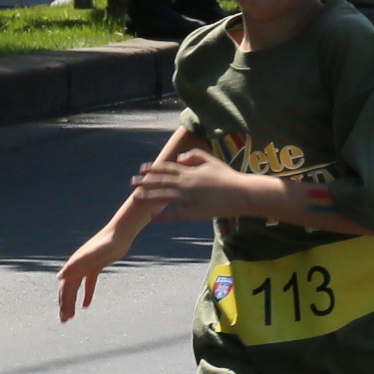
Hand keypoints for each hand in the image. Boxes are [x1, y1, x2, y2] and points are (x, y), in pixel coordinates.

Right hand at [57, 224, 135, 319]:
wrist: (121, 233)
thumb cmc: (107, 243)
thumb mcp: (91, 256)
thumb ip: (75, 265)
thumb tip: (59, 278)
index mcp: (74, 265)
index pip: (66, 287)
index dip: (64, 301)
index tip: (65, 316)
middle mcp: (77, 266)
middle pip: (68, 289)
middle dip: (65, 304)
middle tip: (64, 320)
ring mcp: (86, 266)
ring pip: (76, 287)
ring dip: (73, 301)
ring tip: (71, 315)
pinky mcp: (96, 266)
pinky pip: (88, 283)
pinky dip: (87, 294)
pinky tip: (86, 305)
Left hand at [133, 152, 267, 219]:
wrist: (242, 193)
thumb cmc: (228, 177)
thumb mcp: (211, 161)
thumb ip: (194, 156)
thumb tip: (179, 158)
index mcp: (190, 171)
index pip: (167, 168)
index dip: (153, 168)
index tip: (142, 169)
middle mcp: (187, 183)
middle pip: (161, 182)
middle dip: (145, 182)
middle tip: (132, 182)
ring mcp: (190, 198)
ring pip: (164, 197)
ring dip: (149, 196)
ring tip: (136, 197)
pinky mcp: (195, 212)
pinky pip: (175, 215)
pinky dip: (163, 216)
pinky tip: (152, 217)